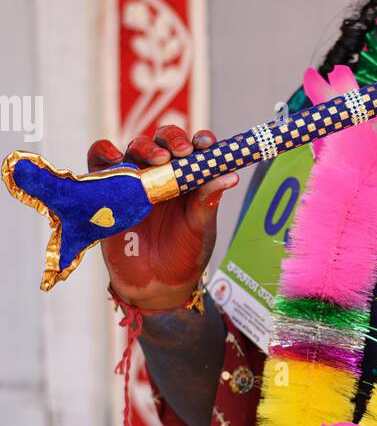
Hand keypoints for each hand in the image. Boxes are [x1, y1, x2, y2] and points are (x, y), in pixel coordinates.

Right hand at [87, 125, 238, 309]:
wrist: (156, 287)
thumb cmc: (184, 256)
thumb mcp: (200, 229)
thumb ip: (208, 201)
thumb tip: (229, 176)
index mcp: (189, 178)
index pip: (195, 148)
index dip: (200, 140)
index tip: (206, 144)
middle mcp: (162, 174)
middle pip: (163, 140)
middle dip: (172, 139)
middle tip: (181, 151)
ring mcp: (134, 180)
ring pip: (135, 147)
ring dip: (146, 146)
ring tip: (158, 160)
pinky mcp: (107, 189)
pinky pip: (99, 162)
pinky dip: (104, 151)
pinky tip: (116, 158)